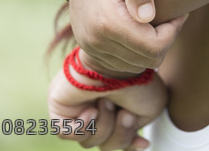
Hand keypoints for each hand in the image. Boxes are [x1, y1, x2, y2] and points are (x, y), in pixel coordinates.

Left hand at [48, 68, 166, 149]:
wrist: (118, 66)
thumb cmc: (138, 83)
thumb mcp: (148, 111)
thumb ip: (135, 130)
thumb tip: (134, 141)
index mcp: (116, 108)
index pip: (118, 138)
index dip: (128, 142)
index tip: (142, 141)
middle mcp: (97, 109)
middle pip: (105, 144)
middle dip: (119, 134)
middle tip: (125, 114)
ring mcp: (78, 108)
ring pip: (87, 141)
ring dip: (103, 125)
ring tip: (106, 101)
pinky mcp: (60, 106)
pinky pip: (65, 133)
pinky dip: (81, 126)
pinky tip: (91, 109)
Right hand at [68, 0, 186, 73]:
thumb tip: (147, 17)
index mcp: (108, 21)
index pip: (154, 47)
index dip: (173, 31)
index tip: (178, 12)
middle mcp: (96, 40)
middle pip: (148, 59)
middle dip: (165, 40)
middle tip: (170, 16)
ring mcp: (91, 48)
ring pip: (137, 65)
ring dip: (151, 47)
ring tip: (156, 20)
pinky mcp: (90, 50)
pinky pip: (123, 64)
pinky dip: (137, 51)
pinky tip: (141, 28)